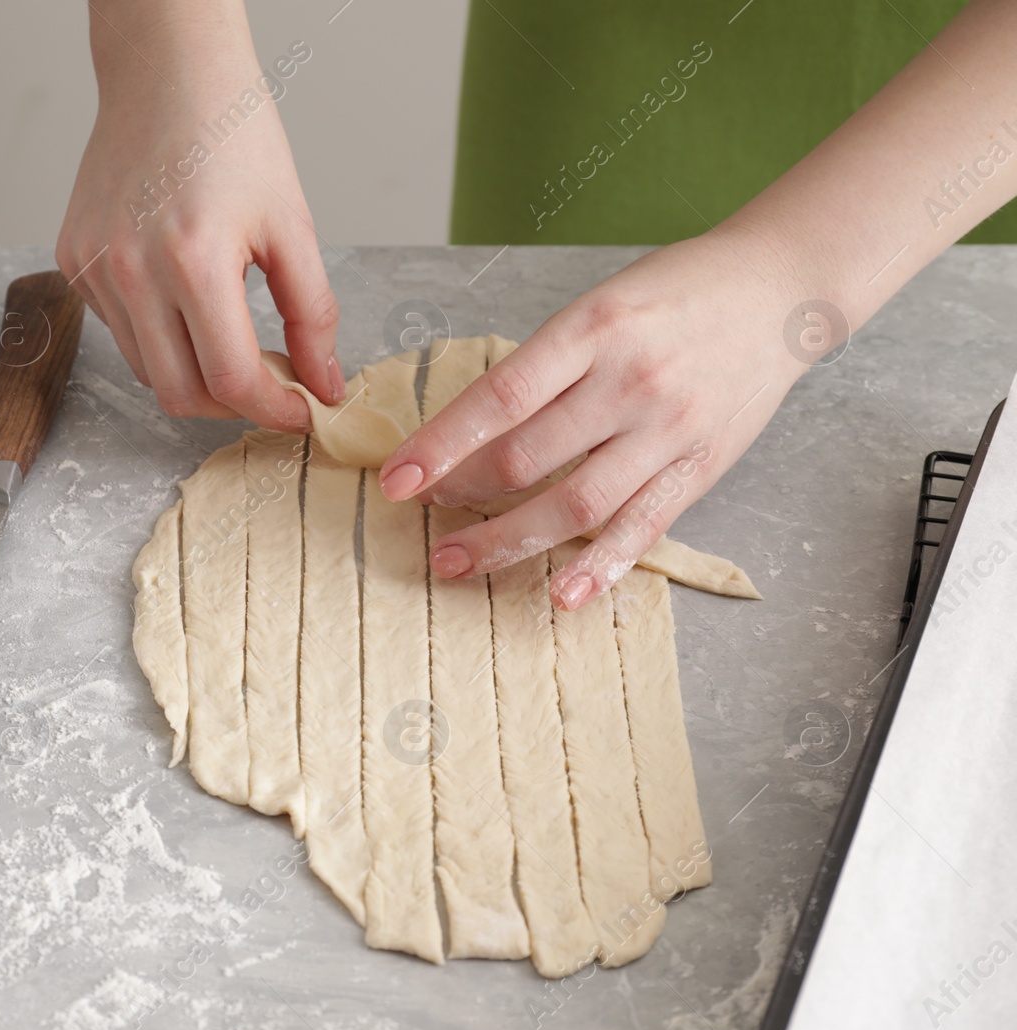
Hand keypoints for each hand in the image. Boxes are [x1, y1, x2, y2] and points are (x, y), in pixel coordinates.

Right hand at [56, 2, 343, 430]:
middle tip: (270, 385)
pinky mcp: (73, 260)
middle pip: (180, 393)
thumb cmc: (233, 136)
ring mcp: (94, 268)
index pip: (230, 380)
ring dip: (194, 371)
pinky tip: (184, 296)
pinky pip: (120, 330)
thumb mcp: (293, 226)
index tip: (299, 410)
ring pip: (146, 369)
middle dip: (232, 405)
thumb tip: (324, 384)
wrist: (167, 74)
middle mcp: (132, 271)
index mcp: (194, 261)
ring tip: (233, 338)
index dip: (272, 410)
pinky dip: (158, 334)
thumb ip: (313, 314)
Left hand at [378, 231, 812, 609]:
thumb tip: (469, 430)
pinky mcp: (700, 468)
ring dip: (506, 541)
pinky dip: (600, 568)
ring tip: (454, 560)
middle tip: (420, 513)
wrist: (778, 289)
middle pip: (527, 458)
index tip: (395, 477)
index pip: (499, 397)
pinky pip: (643, 528)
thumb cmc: (675, 293)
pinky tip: (560, 595)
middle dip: (460, 493)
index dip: (441, 443)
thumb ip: (544, 366)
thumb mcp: (599, 305)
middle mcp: (630, 382)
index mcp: (594, 330)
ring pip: (575, 505)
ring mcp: (668, 431)